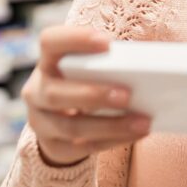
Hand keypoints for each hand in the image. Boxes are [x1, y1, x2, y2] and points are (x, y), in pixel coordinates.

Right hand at [21, 26, 151, 166]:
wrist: (60, 122)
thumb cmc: (85, 83)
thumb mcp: (88, 69)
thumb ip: (107, 64)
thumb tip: (150, 66)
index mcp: (47, 61)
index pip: (50, 41)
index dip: (75, 39)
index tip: (107, 42)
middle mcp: (37, 91)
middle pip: (55, 93)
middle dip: (93, 94)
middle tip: (128, 94)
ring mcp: (41, 122)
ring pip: (71, 127)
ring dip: (111, 125)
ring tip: (143, 122)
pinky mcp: (54, 147)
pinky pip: (84, 147)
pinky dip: (114, 140)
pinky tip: (137, 133)